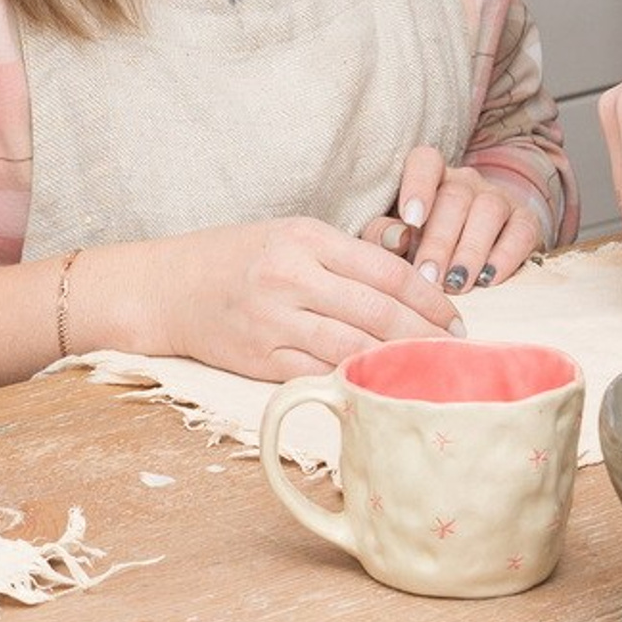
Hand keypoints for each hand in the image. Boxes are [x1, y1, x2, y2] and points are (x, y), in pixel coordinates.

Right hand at [137, 213, 458, 378]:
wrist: (165, 287)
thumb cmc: (234, 257)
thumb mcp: (288, 235)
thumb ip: (342, 255)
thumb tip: (410, 284)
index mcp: (304, 237)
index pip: (385, 270)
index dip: (428, 298)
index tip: (455, 317)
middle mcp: (290, 275)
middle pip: (377, 312)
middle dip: (425, 336)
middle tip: (457, 353)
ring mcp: (272, 319)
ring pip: (353, 346)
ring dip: (398, 362)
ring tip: (429, 372)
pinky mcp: (258, 357)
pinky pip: (318, 373)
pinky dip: (353, 380)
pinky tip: (380, 385)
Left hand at [374, 144, 542, 292]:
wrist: (473, 258)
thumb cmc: (420, 245)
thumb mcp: (395, 238)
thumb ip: (384, 234)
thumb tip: (395, 238)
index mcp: (430, 176)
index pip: (425, 162)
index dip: (417, 186)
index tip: (411, 221)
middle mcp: (465, 181)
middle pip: (454, 197)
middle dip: (439, 242)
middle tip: (429, 277)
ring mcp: (498, 197)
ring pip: (488, 210)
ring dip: (470, 251)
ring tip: (456, 283)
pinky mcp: (525, 221)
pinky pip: (521, 231)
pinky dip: (505, 257)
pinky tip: (489, 280)